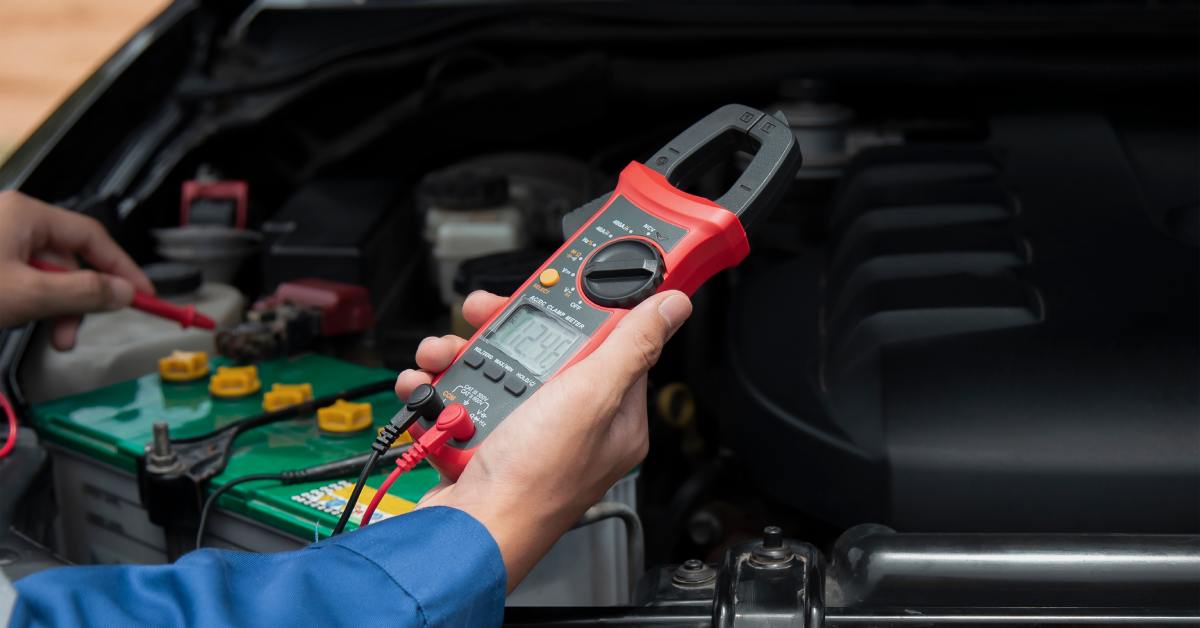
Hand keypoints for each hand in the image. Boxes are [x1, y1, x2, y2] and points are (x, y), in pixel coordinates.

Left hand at [0, 190, 152, 349]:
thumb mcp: (27, 293)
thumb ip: (81, 292)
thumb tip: (122, 291)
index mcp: (26, 214)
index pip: (93, 237)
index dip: (122, 268)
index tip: (142, 294)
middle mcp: (14, 220)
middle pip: (69, 261)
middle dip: (76, 301)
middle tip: (75, 332)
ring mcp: (0, 239)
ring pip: (46, 274)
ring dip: (54, 308)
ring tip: (50, 336)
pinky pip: (25, 278)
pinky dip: (32, 302)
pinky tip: (25, 319)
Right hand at [395, 289, 691, 590]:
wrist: (468, 532)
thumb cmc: (534, 481)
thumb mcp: (591, 396)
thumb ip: (631, 345)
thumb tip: (672, 307)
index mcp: (614, 417)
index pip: (610, 345)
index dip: (579, 311)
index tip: (554, 286)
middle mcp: (572, 427)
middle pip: (544, 351)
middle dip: (503, 329)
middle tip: (480, 313)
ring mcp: (525, 436)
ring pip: (496, 370)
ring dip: (461, 356)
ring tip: (443, 355)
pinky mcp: (484, 444)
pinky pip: (463, 400)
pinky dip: (440, 390)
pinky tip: (428, 389)